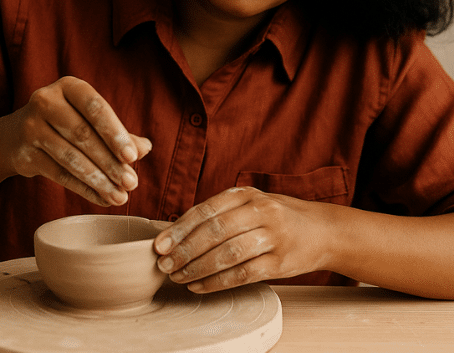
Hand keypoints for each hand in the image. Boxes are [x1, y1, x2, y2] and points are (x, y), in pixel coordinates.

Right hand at [6, 76, 151, 205]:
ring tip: (120, 196)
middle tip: (131, 183)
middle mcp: (46, 101)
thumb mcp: (90, 119)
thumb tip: (145, 148)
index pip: (95, 107)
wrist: (15, 136)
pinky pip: (59, 174)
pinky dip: (84, 189)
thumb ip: (118, 132)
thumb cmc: (66, 123)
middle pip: (83, 135)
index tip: (133, 157)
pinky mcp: (24, 153)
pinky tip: (102, 198)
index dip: (115, 132)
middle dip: (110, 162)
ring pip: (70, 158)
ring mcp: (31, 127)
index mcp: (69, 86)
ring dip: (99, 180)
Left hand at [154, 187, 331, 292]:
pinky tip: (199, 286)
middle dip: (185, 250)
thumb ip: (221, 212)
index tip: (160, 244)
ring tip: (178, 277)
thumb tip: (178, 232)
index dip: (180, 228)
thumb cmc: (277, 216)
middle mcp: (261, 211)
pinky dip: (217, 282)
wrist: (321, 230)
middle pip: (215, 232)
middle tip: (165, 264)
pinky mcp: (280, 263)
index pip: (206, 210)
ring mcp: (273, 237)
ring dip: (197, 269)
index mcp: (247, 194)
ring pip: (227, 254)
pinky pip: (242, 275)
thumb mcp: (251, 202)